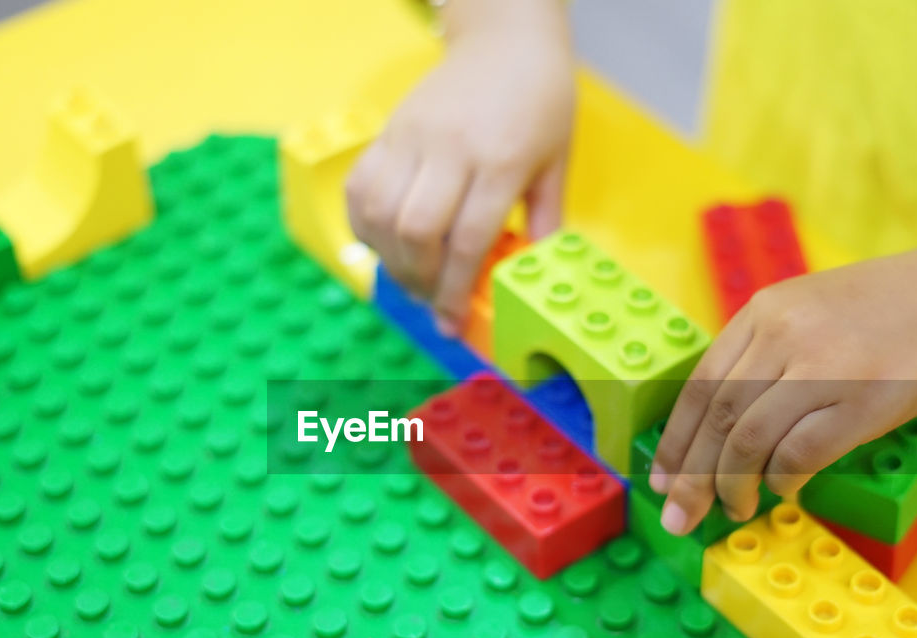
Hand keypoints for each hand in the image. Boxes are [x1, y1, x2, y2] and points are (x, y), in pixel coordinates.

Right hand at [345, 2, 573, 332]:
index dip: (456, 289)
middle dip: (420, 279)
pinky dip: (364, 224)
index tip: (452, 320)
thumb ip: (545, 218)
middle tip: (432, 299)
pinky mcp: (389, 131)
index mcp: (499, 160)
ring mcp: (412, 138)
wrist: (504, 39)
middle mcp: (449, 149)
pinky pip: (359, 187)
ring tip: (410, 276)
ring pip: (380, 212)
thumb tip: (534, 271)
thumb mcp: (557, 159)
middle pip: (417, 230)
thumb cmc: (539, 98)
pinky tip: (385, 242)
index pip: (468, 239)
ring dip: (390, 258)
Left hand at [648, 227, 916, 534]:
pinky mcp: (859, 402)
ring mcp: (821, 368)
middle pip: (717, 420)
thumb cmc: (876, 315)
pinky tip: (784, 491)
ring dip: (733, 486)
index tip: (662, 478)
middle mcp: (783, 336)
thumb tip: (713, 430)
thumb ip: (759, 356)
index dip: (676, 439)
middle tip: (679, 515)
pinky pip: (799, 454)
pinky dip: (783, 480)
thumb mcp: (803, 311)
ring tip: (734, 509)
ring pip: (749, 442)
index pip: (699, 386)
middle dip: (691, 477)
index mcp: (761, 313)